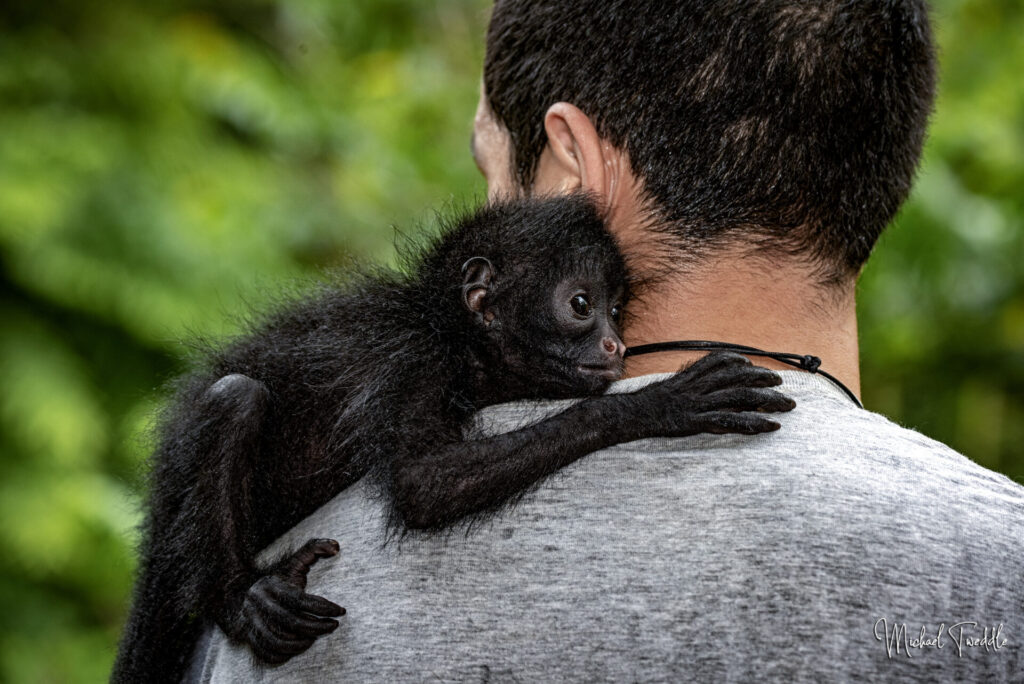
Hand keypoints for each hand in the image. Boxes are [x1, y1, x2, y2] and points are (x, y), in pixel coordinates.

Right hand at [227, 538, 344, 664]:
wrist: (239, 593)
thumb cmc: (277, 579)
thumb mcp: (293, 561)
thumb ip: (315, 548)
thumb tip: (336, 546)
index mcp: (272, 586)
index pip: (301, 600)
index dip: (324, 607)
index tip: (341, 611)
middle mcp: (259, 604)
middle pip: (292, 622)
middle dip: (317, 627)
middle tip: (333, 625)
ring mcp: (251, 621)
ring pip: (279, 640)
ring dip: (302, 643)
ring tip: (317, 637)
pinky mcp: (248, 637)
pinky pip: (266, 652)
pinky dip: (285, 654)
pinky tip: (300, 646)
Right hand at [631, 351, 795, 437]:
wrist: (631, 414)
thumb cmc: (650, 402)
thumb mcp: (670, 384)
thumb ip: (690, 378)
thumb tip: (708, 376)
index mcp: (692, 375)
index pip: (722, 362)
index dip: (743, 363)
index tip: (758, 368)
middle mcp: (698, 386)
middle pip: (737, 378)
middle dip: (764, 380)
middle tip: (782, 385)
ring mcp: (698, 403)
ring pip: (739, 397)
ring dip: (767, 401)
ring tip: (786, 405)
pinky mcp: (697, 421)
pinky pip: (730, 421)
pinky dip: (753, 422)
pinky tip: (770, 425)